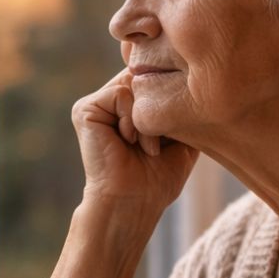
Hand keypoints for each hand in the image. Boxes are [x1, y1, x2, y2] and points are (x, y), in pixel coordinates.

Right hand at [72, 68, 198, 220]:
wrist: (135, 201)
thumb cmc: (160, 177)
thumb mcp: (183, 135)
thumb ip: (184, 105)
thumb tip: (193, 76)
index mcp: (133, 104)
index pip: (157, 77)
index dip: (173, 93)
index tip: (176, 129)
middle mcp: (114, 98)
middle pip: (148, 76)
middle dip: (162, 108)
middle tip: (159, 144)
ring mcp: (98, 102)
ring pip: (136, 84)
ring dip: (149, 120)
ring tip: (146, 147)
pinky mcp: (85, 108)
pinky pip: (120, 93)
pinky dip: (132, 120)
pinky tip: (129, 142)